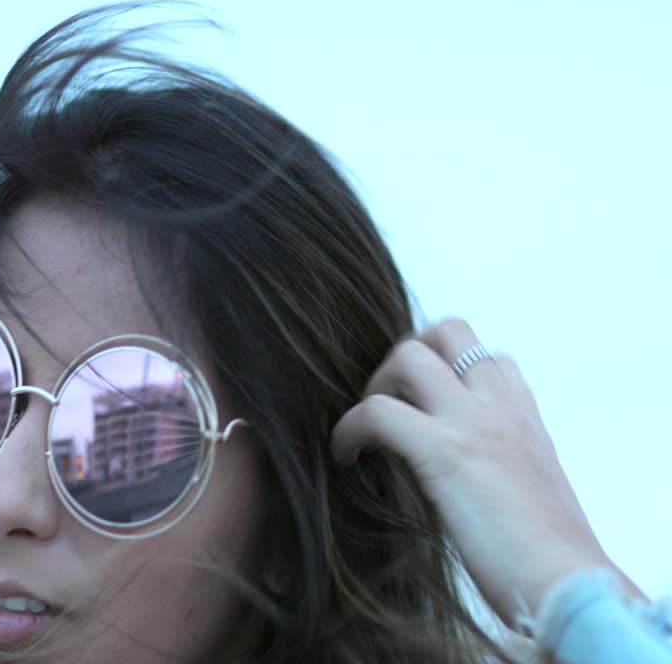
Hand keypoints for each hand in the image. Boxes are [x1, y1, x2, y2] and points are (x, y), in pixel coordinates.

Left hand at [329, 318, 642, 626]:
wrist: (568, 586)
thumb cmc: (546, 555)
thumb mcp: (527, 488)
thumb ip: (497, 461)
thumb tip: (456, 468)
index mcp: (524, 416)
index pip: (486, 354)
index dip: (445, 365)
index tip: (419, 402)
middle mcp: (501, 406)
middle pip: (448, 330)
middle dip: (405, 355)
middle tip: (386, 403)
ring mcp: (474, 423)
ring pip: (407, 355)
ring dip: (374, 386)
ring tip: (366, 431)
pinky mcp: (445, 452)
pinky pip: (376, 413)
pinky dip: (348, 430)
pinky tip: (347, 458)